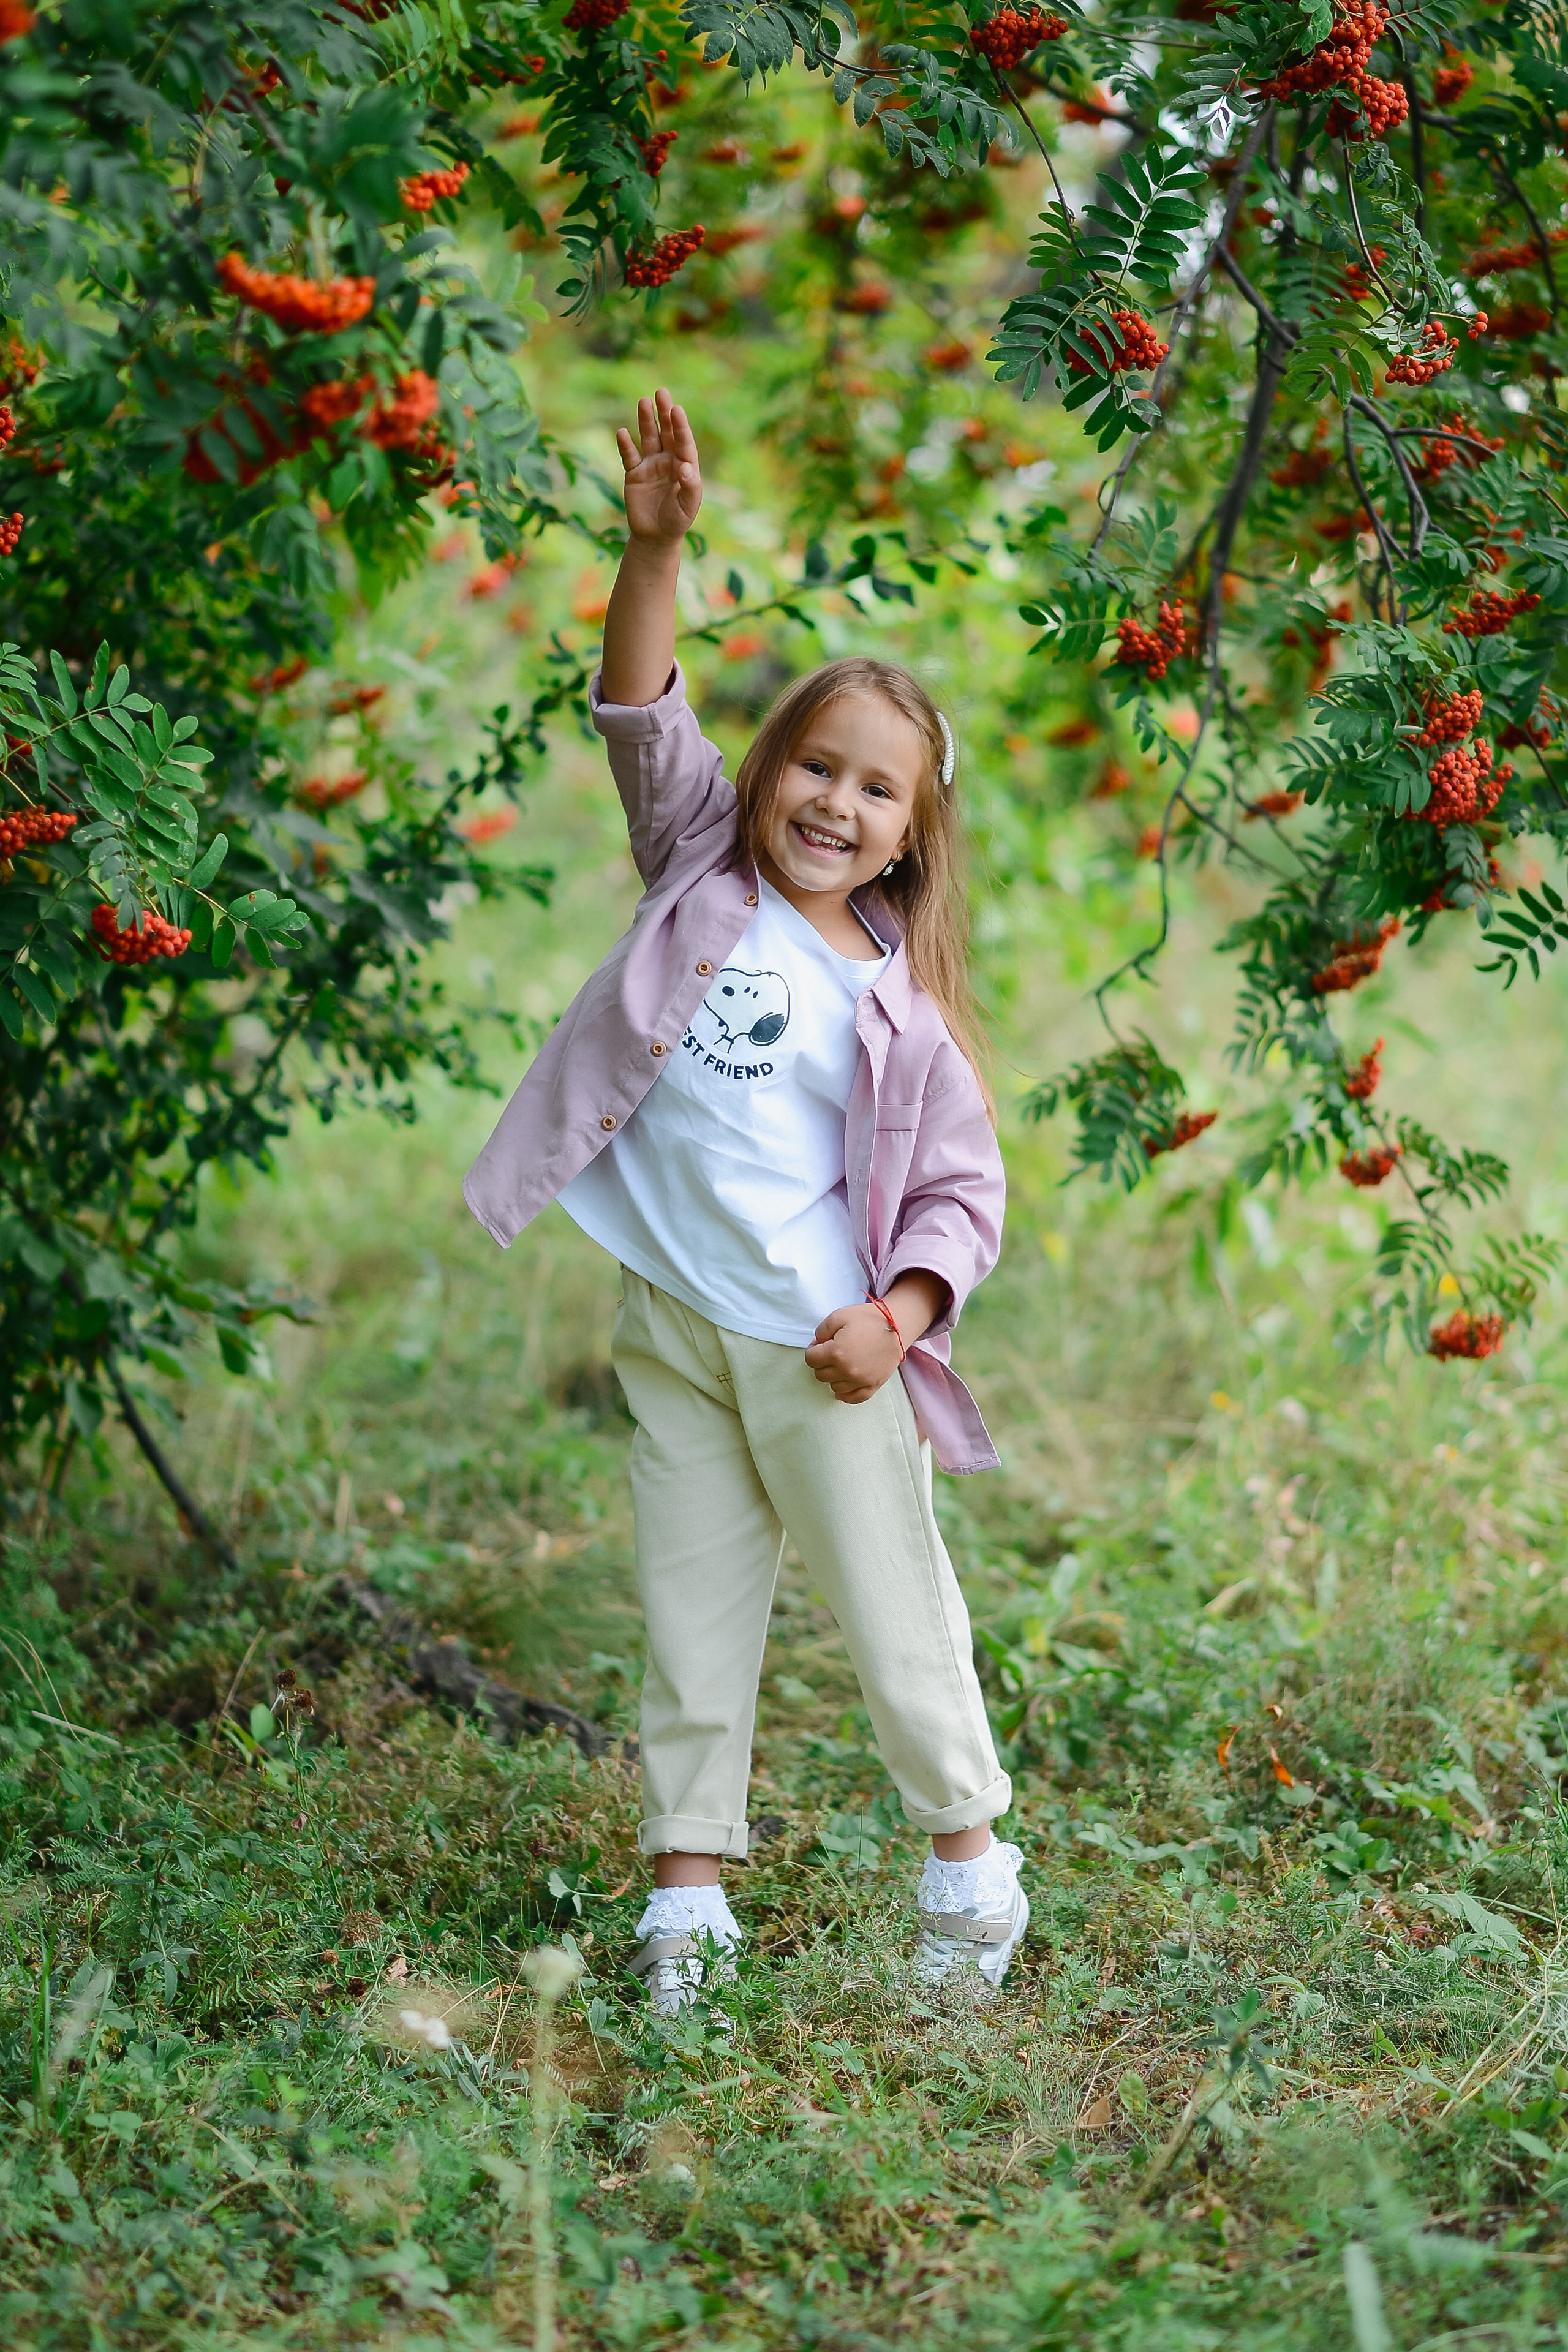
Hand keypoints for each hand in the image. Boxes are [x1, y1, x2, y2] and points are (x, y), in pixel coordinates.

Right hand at [616, 388, 701, 548]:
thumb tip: (685, 467)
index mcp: (685, 466)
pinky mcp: (634, 473)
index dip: (681, 426)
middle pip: (667, 432)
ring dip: (645, 420)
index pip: (684, 442)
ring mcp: (651, 465)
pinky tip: (622, 432)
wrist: (655, 537)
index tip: (677, 409)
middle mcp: (668, 460)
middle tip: (661, 392)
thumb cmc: (677, 520)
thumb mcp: (687, 506)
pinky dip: (626, 444)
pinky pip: (629, 455)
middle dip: (664, 413)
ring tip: (643, 401)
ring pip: (648, 438)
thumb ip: (689, 486)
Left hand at [805, 1302, 905, 1403]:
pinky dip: (845, 1395)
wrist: (897, 1326)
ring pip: (834, 1386)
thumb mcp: (839, 1315)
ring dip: (833, 1376)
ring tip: (842, 1363)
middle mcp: (847, 1370)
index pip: (811, 1359)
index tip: (820, 1344)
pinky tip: (842, 1387)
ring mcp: (861, 1380)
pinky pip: (854, 1398)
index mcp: (836, 1352)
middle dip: (821, 1363)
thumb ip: (821, 1330)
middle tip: (831, 1352)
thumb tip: (817, 1344)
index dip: (813, 1349)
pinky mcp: (873, 1385)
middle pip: (820, 1374)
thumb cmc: (869, 1319)